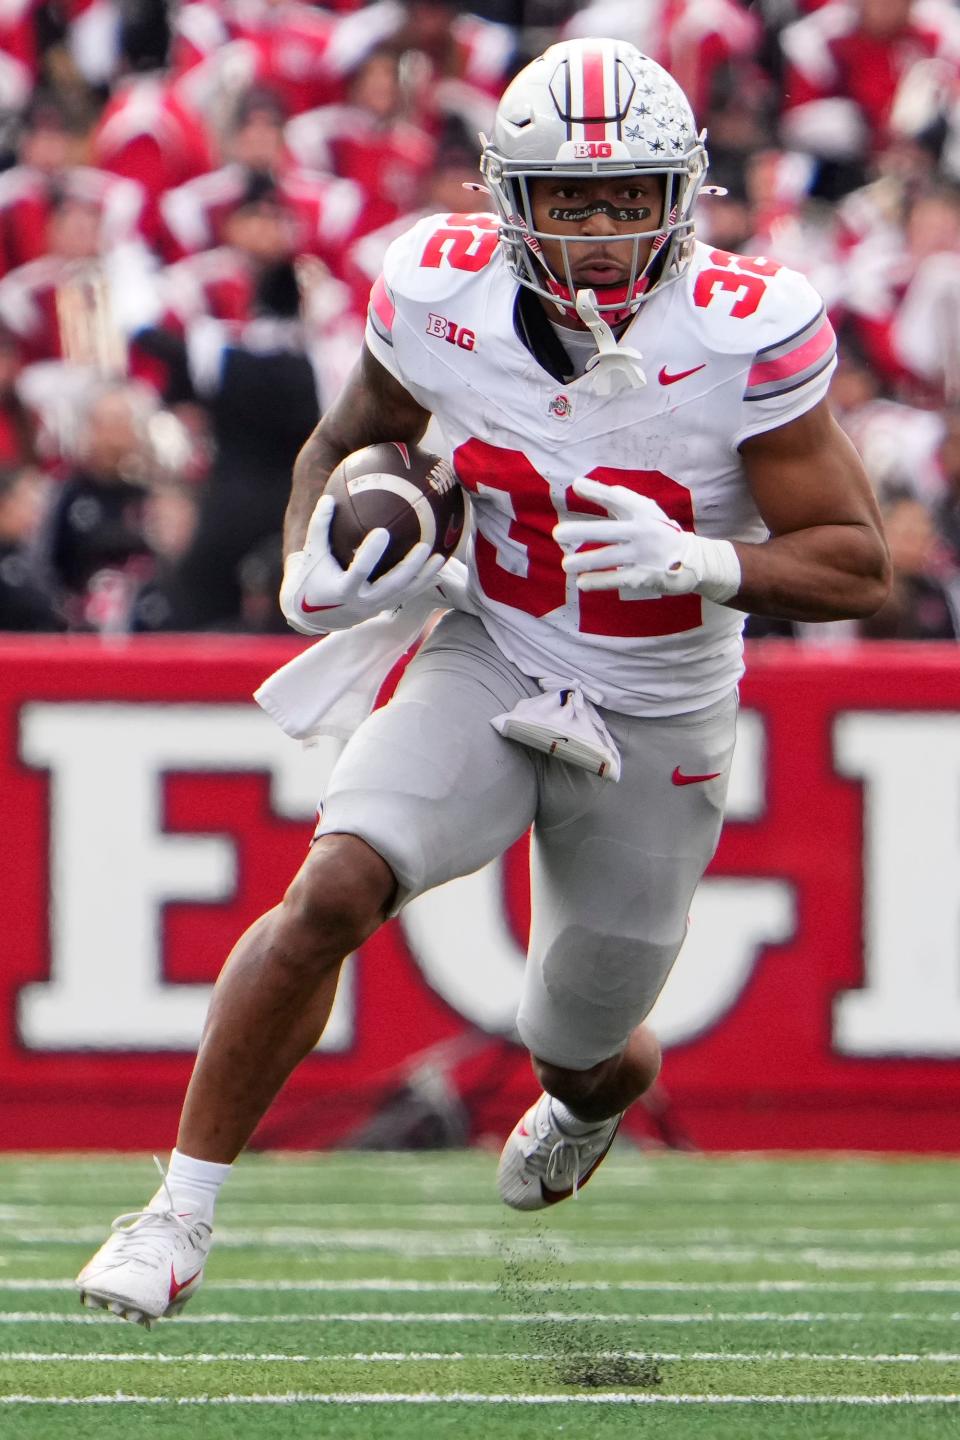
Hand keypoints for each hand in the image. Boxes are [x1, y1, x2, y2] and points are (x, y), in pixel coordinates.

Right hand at [279, 492, 445, 633]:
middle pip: (391, 585)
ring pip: (404, 593)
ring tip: (441, 558)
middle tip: (424, 546)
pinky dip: (423, 583)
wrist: (314, 615)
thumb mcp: (312, 554)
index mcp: (343, 589)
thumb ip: (319, 527)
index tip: (382, 531)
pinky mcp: (383, 609)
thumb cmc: (312, 578)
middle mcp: (362, 602)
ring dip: (424, 576)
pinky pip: (407, 595)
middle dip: (410, 567)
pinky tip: (439, 570)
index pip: (359, 570)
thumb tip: (329, 497)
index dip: (371, 553)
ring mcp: (375, 608)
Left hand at [554, 477, 740, 602]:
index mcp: (642, 511)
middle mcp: (642, 531)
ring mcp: (642, 555)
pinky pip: (616, 580)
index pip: (617, 498)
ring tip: (566, 565)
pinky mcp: (642, 576)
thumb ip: (617, 499)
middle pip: (607, 530)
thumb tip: (580, 484)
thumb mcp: (645, 511)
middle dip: (582, 532)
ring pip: (609, 558)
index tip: (576, 486)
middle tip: (558, 533)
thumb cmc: (659, 532)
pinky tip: (582, 583)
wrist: (693, 560)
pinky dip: (598, 582)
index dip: (597, 491)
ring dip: (585, 561)